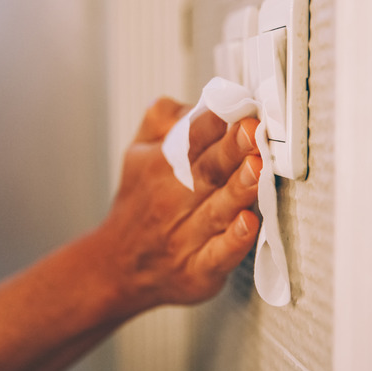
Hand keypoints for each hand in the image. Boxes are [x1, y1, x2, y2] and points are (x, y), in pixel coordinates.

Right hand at [101, 97, 260, 309]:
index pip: (192, 136)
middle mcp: (172, 199)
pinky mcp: (198, 270)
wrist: (115, 266)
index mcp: (161, 166)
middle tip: (253, 129)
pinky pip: (217, 255)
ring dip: (238, 189)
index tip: (242, 105)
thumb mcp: (137, 154)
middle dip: (232, 149)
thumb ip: (163, 121)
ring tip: (256, 168)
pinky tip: (247, 224)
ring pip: (217, 210)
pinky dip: (233, 241)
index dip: (217, 120)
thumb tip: (201, 100)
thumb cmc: (138, 204)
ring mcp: (185, 237)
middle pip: (208, 170)